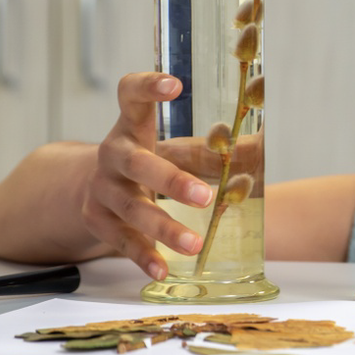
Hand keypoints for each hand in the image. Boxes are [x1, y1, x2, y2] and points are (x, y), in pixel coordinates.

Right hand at [80, 72, 226, 279]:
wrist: (93, 186)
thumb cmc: (148, 160)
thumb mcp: (174, 147)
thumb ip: (213, 147)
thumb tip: (261, 144)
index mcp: (132, 126)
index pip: (131, 94)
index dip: (148, 86)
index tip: (174, 85)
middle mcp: (113, 154)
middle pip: (137, 164)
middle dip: (171, 181)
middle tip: (205, 197)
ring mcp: (102, 189)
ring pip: (131, 208)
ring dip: (164, 228)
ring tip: (194, 244)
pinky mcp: (98, 221)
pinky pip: (121, 241)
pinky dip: (144, 256)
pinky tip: (164, 269)